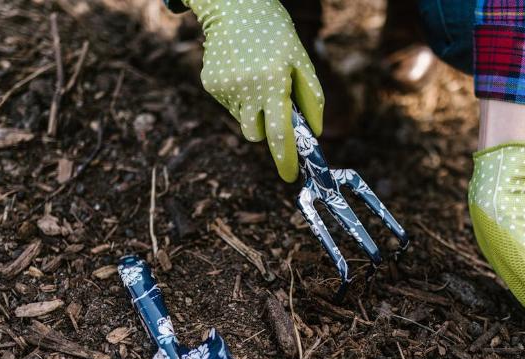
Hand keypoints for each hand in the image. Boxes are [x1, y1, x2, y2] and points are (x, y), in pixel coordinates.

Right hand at [184, 0, 323, 181]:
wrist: (235, 7)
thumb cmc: (276, 34)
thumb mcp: (301, 60)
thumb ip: (311, 98)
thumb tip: (314, 133)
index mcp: (273, 82)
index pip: (279, 133)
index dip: (285, 159)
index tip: (290, 176)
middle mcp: (246, 88)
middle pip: (257, 134)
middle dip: (268, 129)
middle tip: (275, 104)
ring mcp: (225, 88)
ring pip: (244, 120)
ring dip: (254, 109)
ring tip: (258, 77)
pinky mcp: (210, 85)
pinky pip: (231, 106)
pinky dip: (240, 96)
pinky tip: (242, 71)